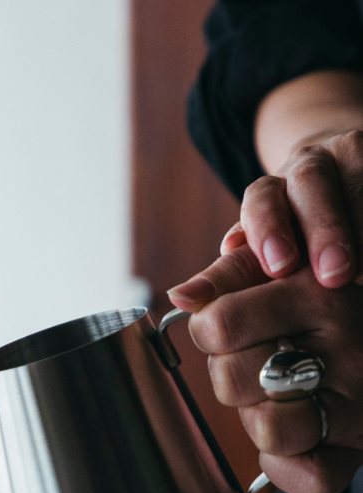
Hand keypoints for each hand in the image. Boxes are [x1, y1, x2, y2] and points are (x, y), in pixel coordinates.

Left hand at [168, 243, 362, 492]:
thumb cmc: (316, 307)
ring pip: (268, 430)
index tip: (226, 327)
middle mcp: (347, 349)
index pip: (221, 324)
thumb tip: (181, 297)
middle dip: (229, 376)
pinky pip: (308, 477)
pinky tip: (292, 437)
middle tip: (257, 363)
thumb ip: (225, 277)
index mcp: (321, 296)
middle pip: (233, 381)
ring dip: (257, 420)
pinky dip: (287, 465)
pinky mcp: (361, 447)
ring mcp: (358, 403)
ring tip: (277, 398)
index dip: (208, 330)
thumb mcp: (279, 270)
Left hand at [220, 129, 362, 290]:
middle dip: (323, 229)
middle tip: (332, 276)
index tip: (279, 267)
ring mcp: (352, 159)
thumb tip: (181, 298)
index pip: (262, 200)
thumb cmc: (292, 239)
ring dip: (359, 225)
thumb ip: (226, 278)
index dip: (269, 230)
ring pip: (357, 176)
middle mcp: (310, 167)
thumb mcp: (258, 256)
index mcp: (270, 191)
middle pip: (311, 185)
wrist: (342, 186)